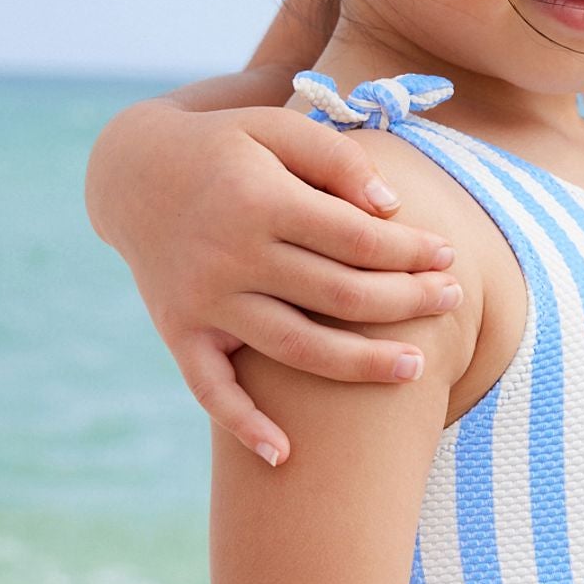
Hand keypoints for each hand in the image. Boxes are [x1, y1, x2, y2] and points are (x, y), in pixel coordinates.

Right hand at [89, 99, 459, 463]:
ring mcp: (202, 300)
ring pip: (293, 348)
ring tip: (416, 369)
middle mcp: (229, 255)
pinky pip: (210, 389)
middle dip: (405, 301)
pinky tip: (284, 455)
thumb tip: (392, 207)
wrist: (132, 172)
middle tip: (452, 302)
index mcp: (259, 199)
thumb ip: (337, 159)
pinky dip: (243, 425)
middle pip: (338, 294)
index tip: (449, 256)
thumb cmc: (227, 147)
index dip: (411, 251)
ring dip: (359, 364)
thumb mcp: (276, 128)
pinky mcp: (178, 331)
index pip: (356, 238)